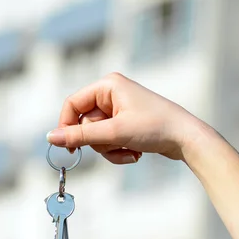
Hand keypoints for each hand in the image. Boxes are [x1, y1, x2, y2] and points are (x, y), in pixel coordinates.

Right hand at [47, 72, 205, 163]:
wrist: (187, 139)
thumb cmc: (155, 127)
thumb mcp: (115, 133)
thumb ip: (81, 136)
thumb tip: (51, 138)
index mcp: (108, 85)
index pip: (72, 104)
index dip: (67, 126)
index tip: (69, 148)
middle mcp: (112, 94)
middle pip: (85, 124)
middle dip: (100, 142)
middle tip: (117, 145)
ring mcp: (120, 110)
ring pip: (97, 137)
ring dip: (111, 149)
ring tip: (131, 150)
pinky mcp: (127, 124)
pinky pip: (110, 141)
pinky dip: (119, 151)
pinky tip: (136, 153)